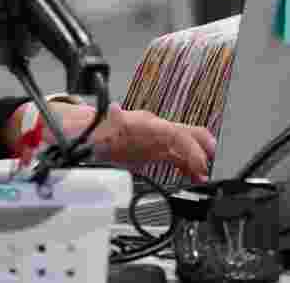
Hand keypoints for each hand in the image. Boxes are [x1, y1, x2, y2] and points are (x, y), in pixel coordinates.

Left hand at [6, 101, 215, 182]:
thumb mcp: (94, 129)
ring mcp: (153, 139)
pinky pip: (175, 156)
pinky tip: (194, 176)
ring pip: (183, 146)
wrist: (80, 133)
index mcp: (141, 123)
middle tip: (210, 169)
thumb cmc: (88, 130)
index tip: (198, 165)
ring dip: (196, 161)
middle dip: (201, 150)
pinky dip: (187, 166)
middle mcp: (151, 128)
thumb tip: (114, 110)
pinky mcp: (152, 150)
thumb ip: (106, 121)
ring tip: (204, 178)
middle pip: (185, 134)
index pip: (173, 132)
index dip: (189, 148)